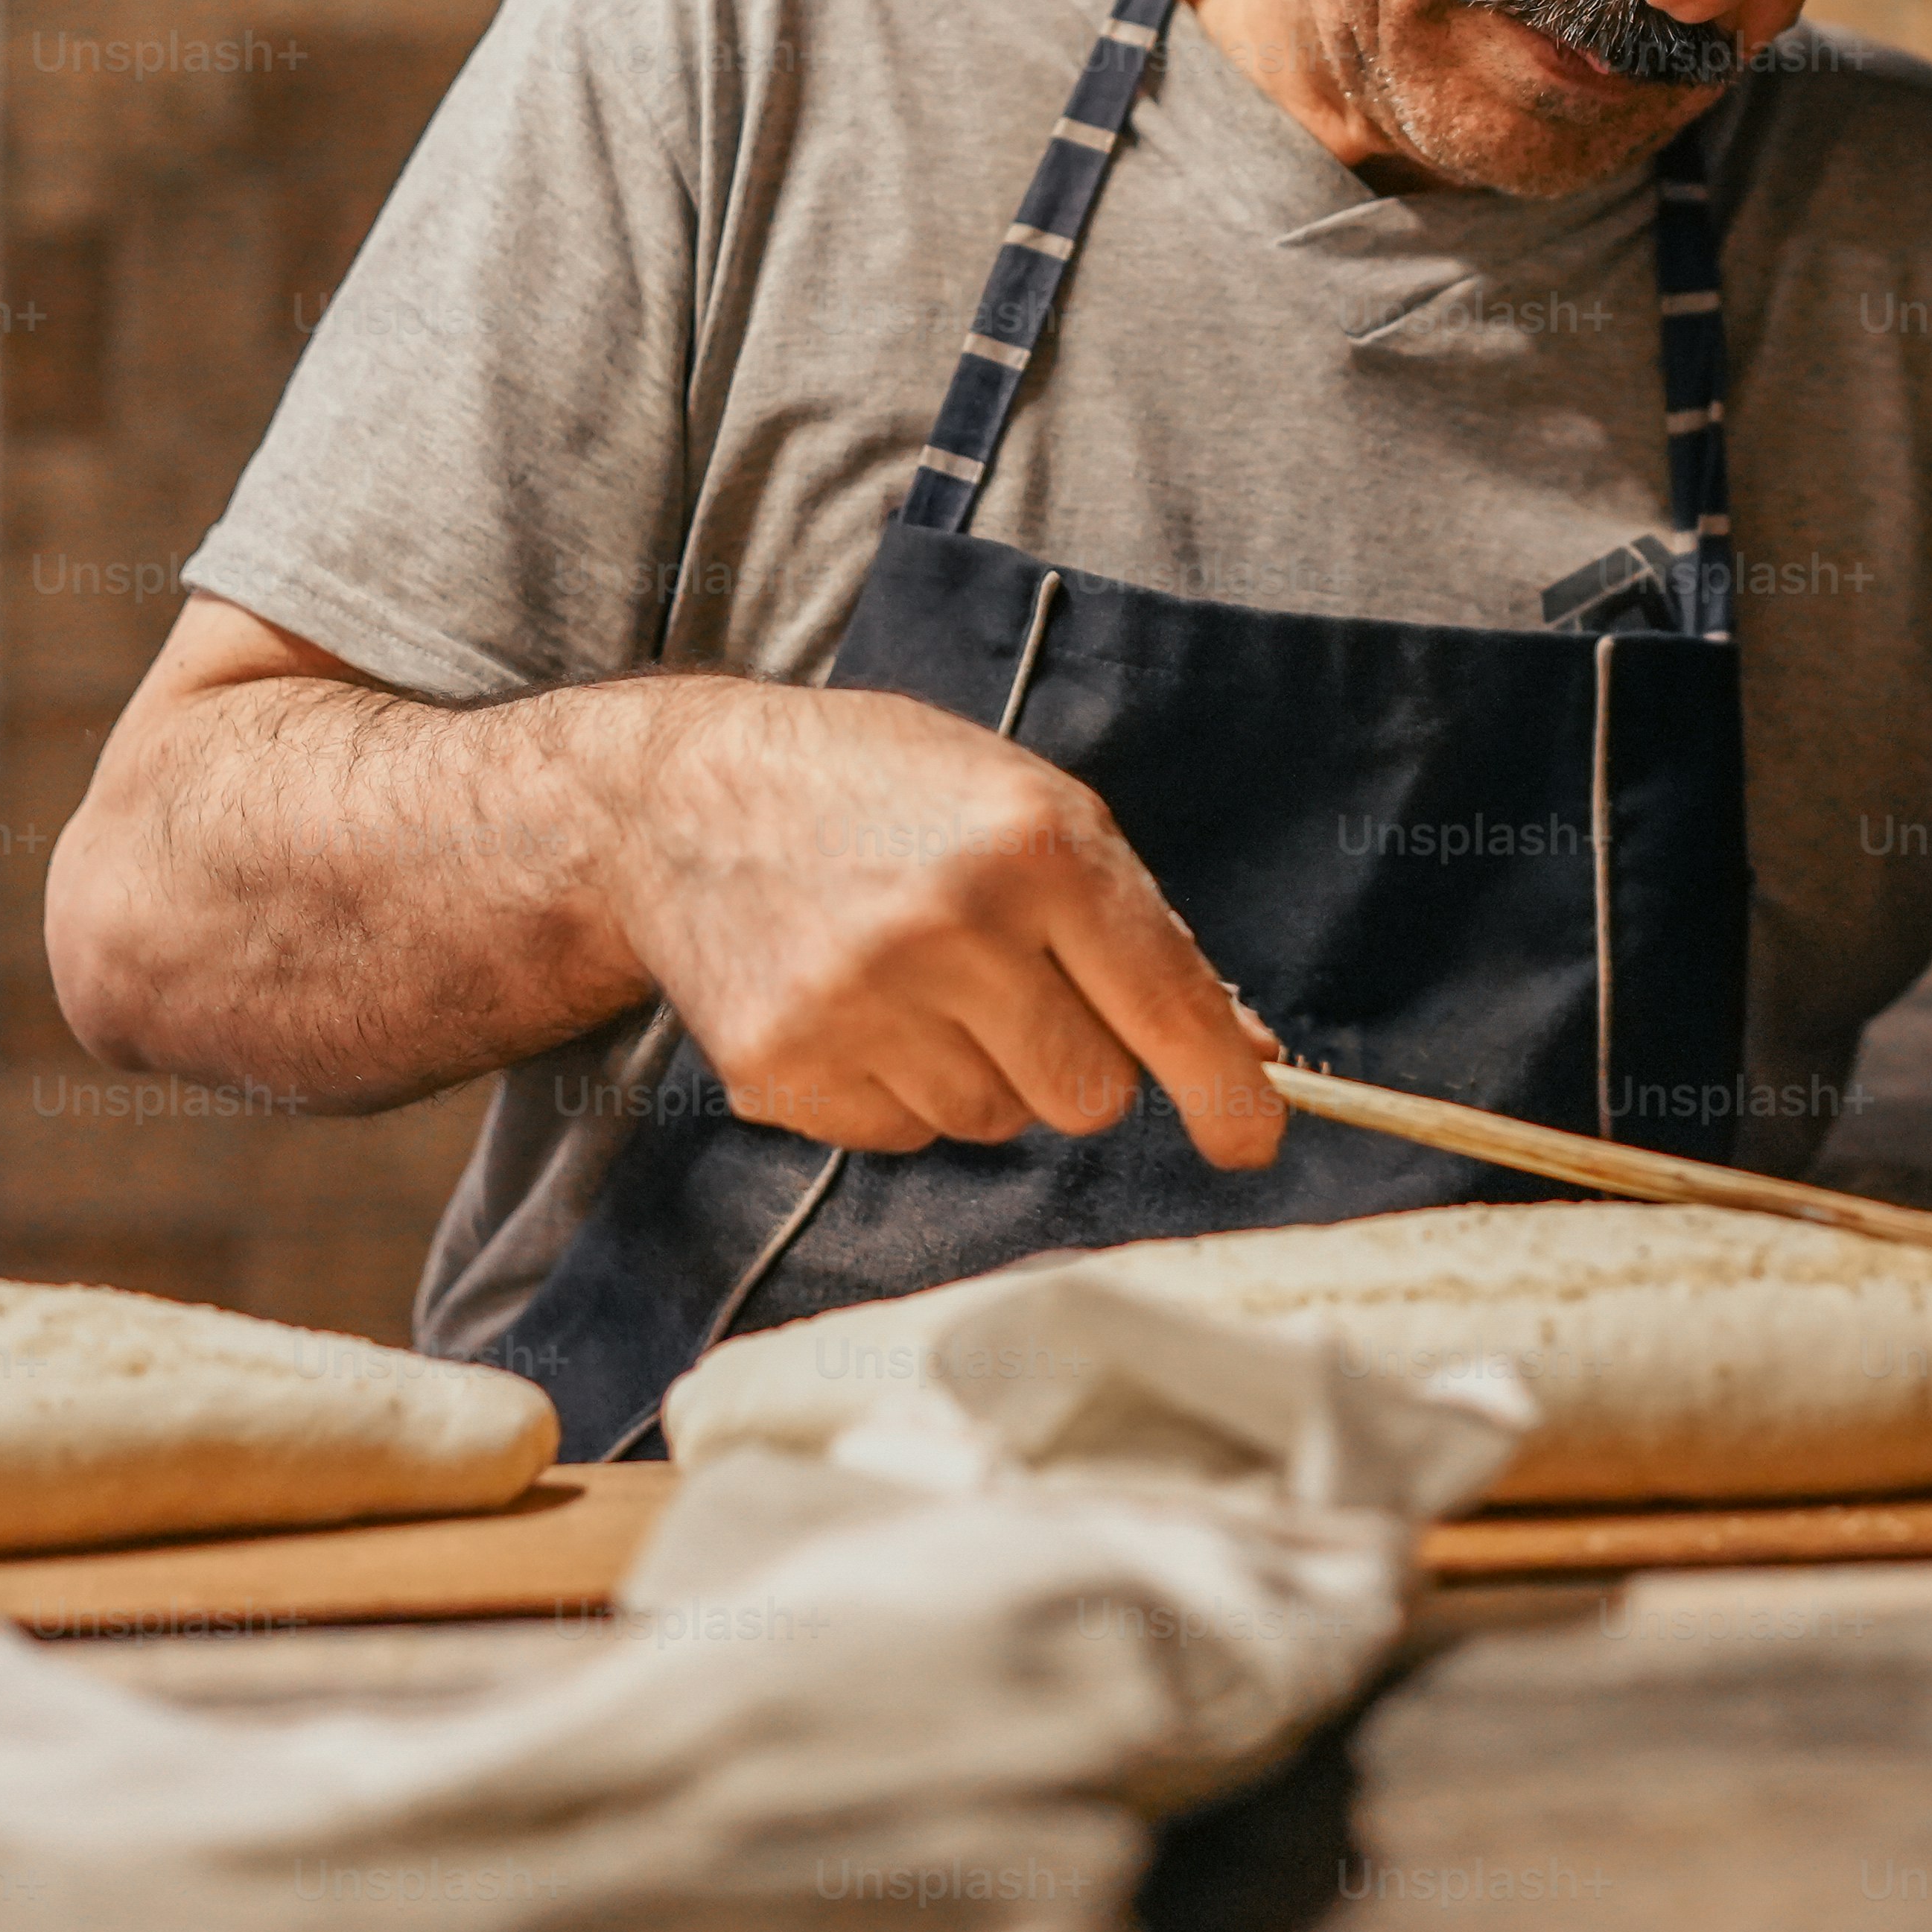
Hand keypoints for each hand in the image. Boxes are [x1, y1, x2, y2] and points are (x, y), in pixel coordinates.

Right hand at [608, 681, 1286, 1163]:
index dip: (1225, 1091)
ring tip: (917, 978)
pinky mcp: (785, 1065)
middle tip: (1018, 992)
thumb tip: (1245, 1045)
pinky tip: (856, 1006)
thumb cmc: (880, 790)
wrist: (679, 798)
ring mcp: (859, 1001)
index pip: (1166, 1004)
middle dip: (1079, 1066)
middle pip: (1089, 1095)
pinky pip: (903, 1138)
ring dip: (983, 1073)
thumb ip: (1136, 924)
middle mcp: (950, 925)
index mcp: (1035, 845)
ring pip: (996, 1121)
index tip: (1252, 1141)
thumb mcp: (1027, 805)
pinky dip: (898, 1090)